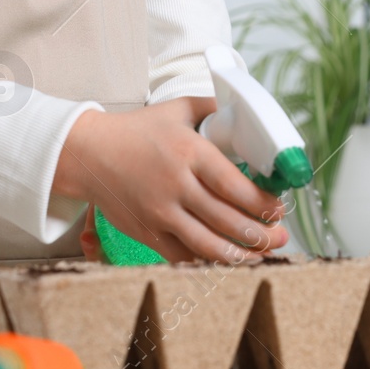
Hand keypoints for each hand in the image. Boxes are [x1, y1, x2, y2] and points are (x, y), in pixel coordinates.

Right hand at [52, 97, 288, 263]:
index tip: (279, 207)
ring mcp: (160, 213)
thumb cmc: (135, 131)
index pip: (235, 186)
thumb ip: (211, 108)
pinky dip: (207, 261)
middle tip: (281, 235)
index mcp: (189, 152)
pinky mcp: (147, 232)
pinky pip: (183, 255)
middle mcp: (177, 185)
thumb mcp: (175, 109)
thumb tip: (243, 111)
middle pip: (229, 221)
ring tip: (261, 256)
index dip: (263, 203)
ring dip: (241, 255)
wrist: (88, 154)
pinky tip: (225, 259)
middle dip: (262, 234)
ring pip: (209, 245)